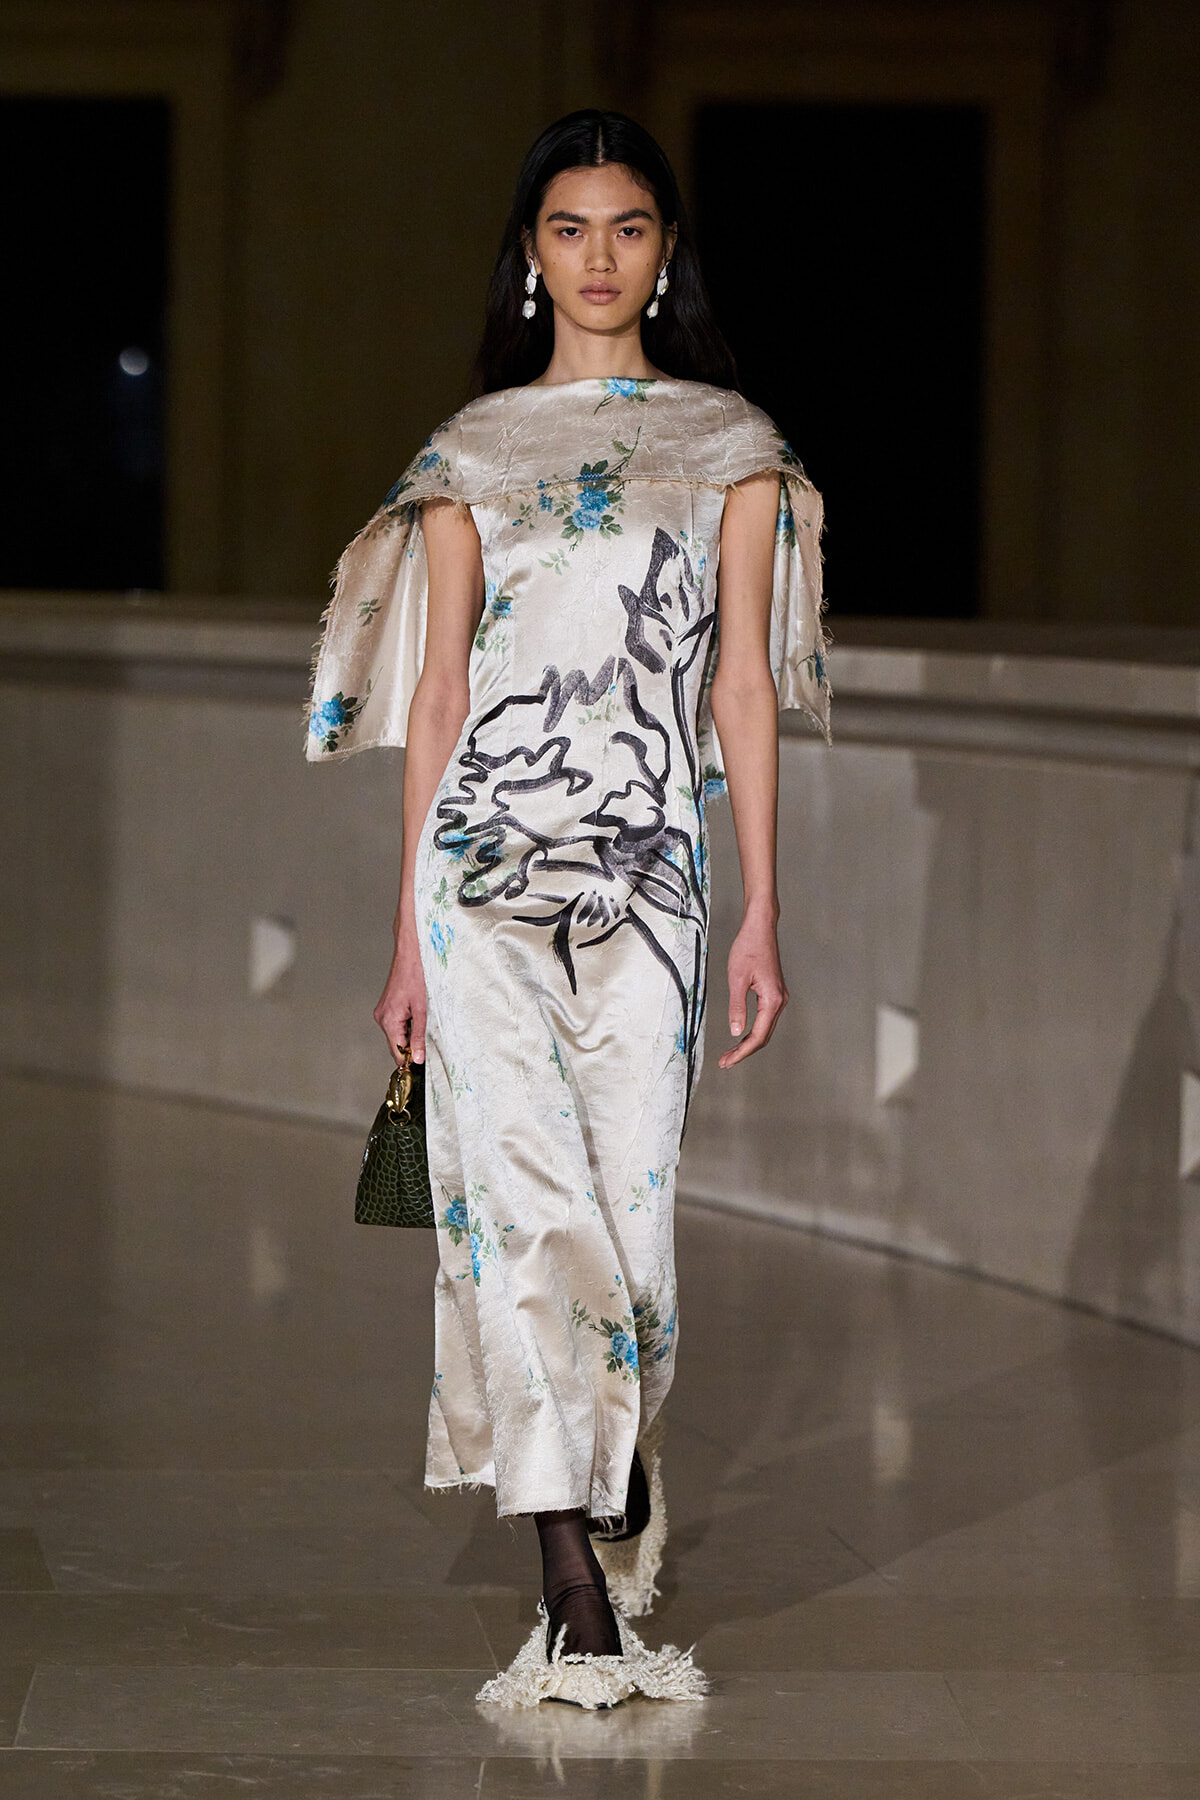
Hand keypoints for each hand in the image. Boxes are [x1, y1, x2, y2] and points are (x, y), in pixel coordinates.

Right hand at [374, 928, 427, 1065]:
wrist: (410, 954)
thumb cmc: (416, 977)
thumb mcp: (422, 1010)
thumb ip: (419, 1036)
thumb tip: (418, 1058)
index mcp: (388, 1021)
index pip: (397, 1052)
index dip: (410, 1059)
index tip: (423, 1062)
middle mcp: (381, 1018)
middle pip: (396, 1044)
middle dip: (411, 1046)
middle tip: (428, 1039)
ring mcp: (382, 1012)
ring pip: (396, 1034)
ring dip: (410, 1034)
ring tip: (423, 1019)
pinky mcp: (386, 1007)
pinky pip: (395, 1024)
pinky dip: (406, 1024)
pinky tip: (416, 1013)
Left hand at [719, 911, 787, 1069]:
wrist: (760, 929)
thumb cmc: (748, 948)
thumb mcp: (737, 979)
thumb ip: (736, 1007)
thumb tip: (735, 1031)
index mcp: (772, 1000)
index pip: (758, 1036)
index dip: (742, 1052)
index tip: (727, 1062)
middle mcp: (780, 1001)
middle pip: (764, 1036)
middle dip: (744, 1051)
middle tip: (725, 1062)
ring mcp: (778, 998)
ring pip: (765, 1029)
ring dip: (748, 1043)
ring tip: (730, 1053)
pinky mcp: (774, 993)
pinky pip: (765, 1019)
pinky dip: (753, 1031)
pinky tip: (741, 1036)